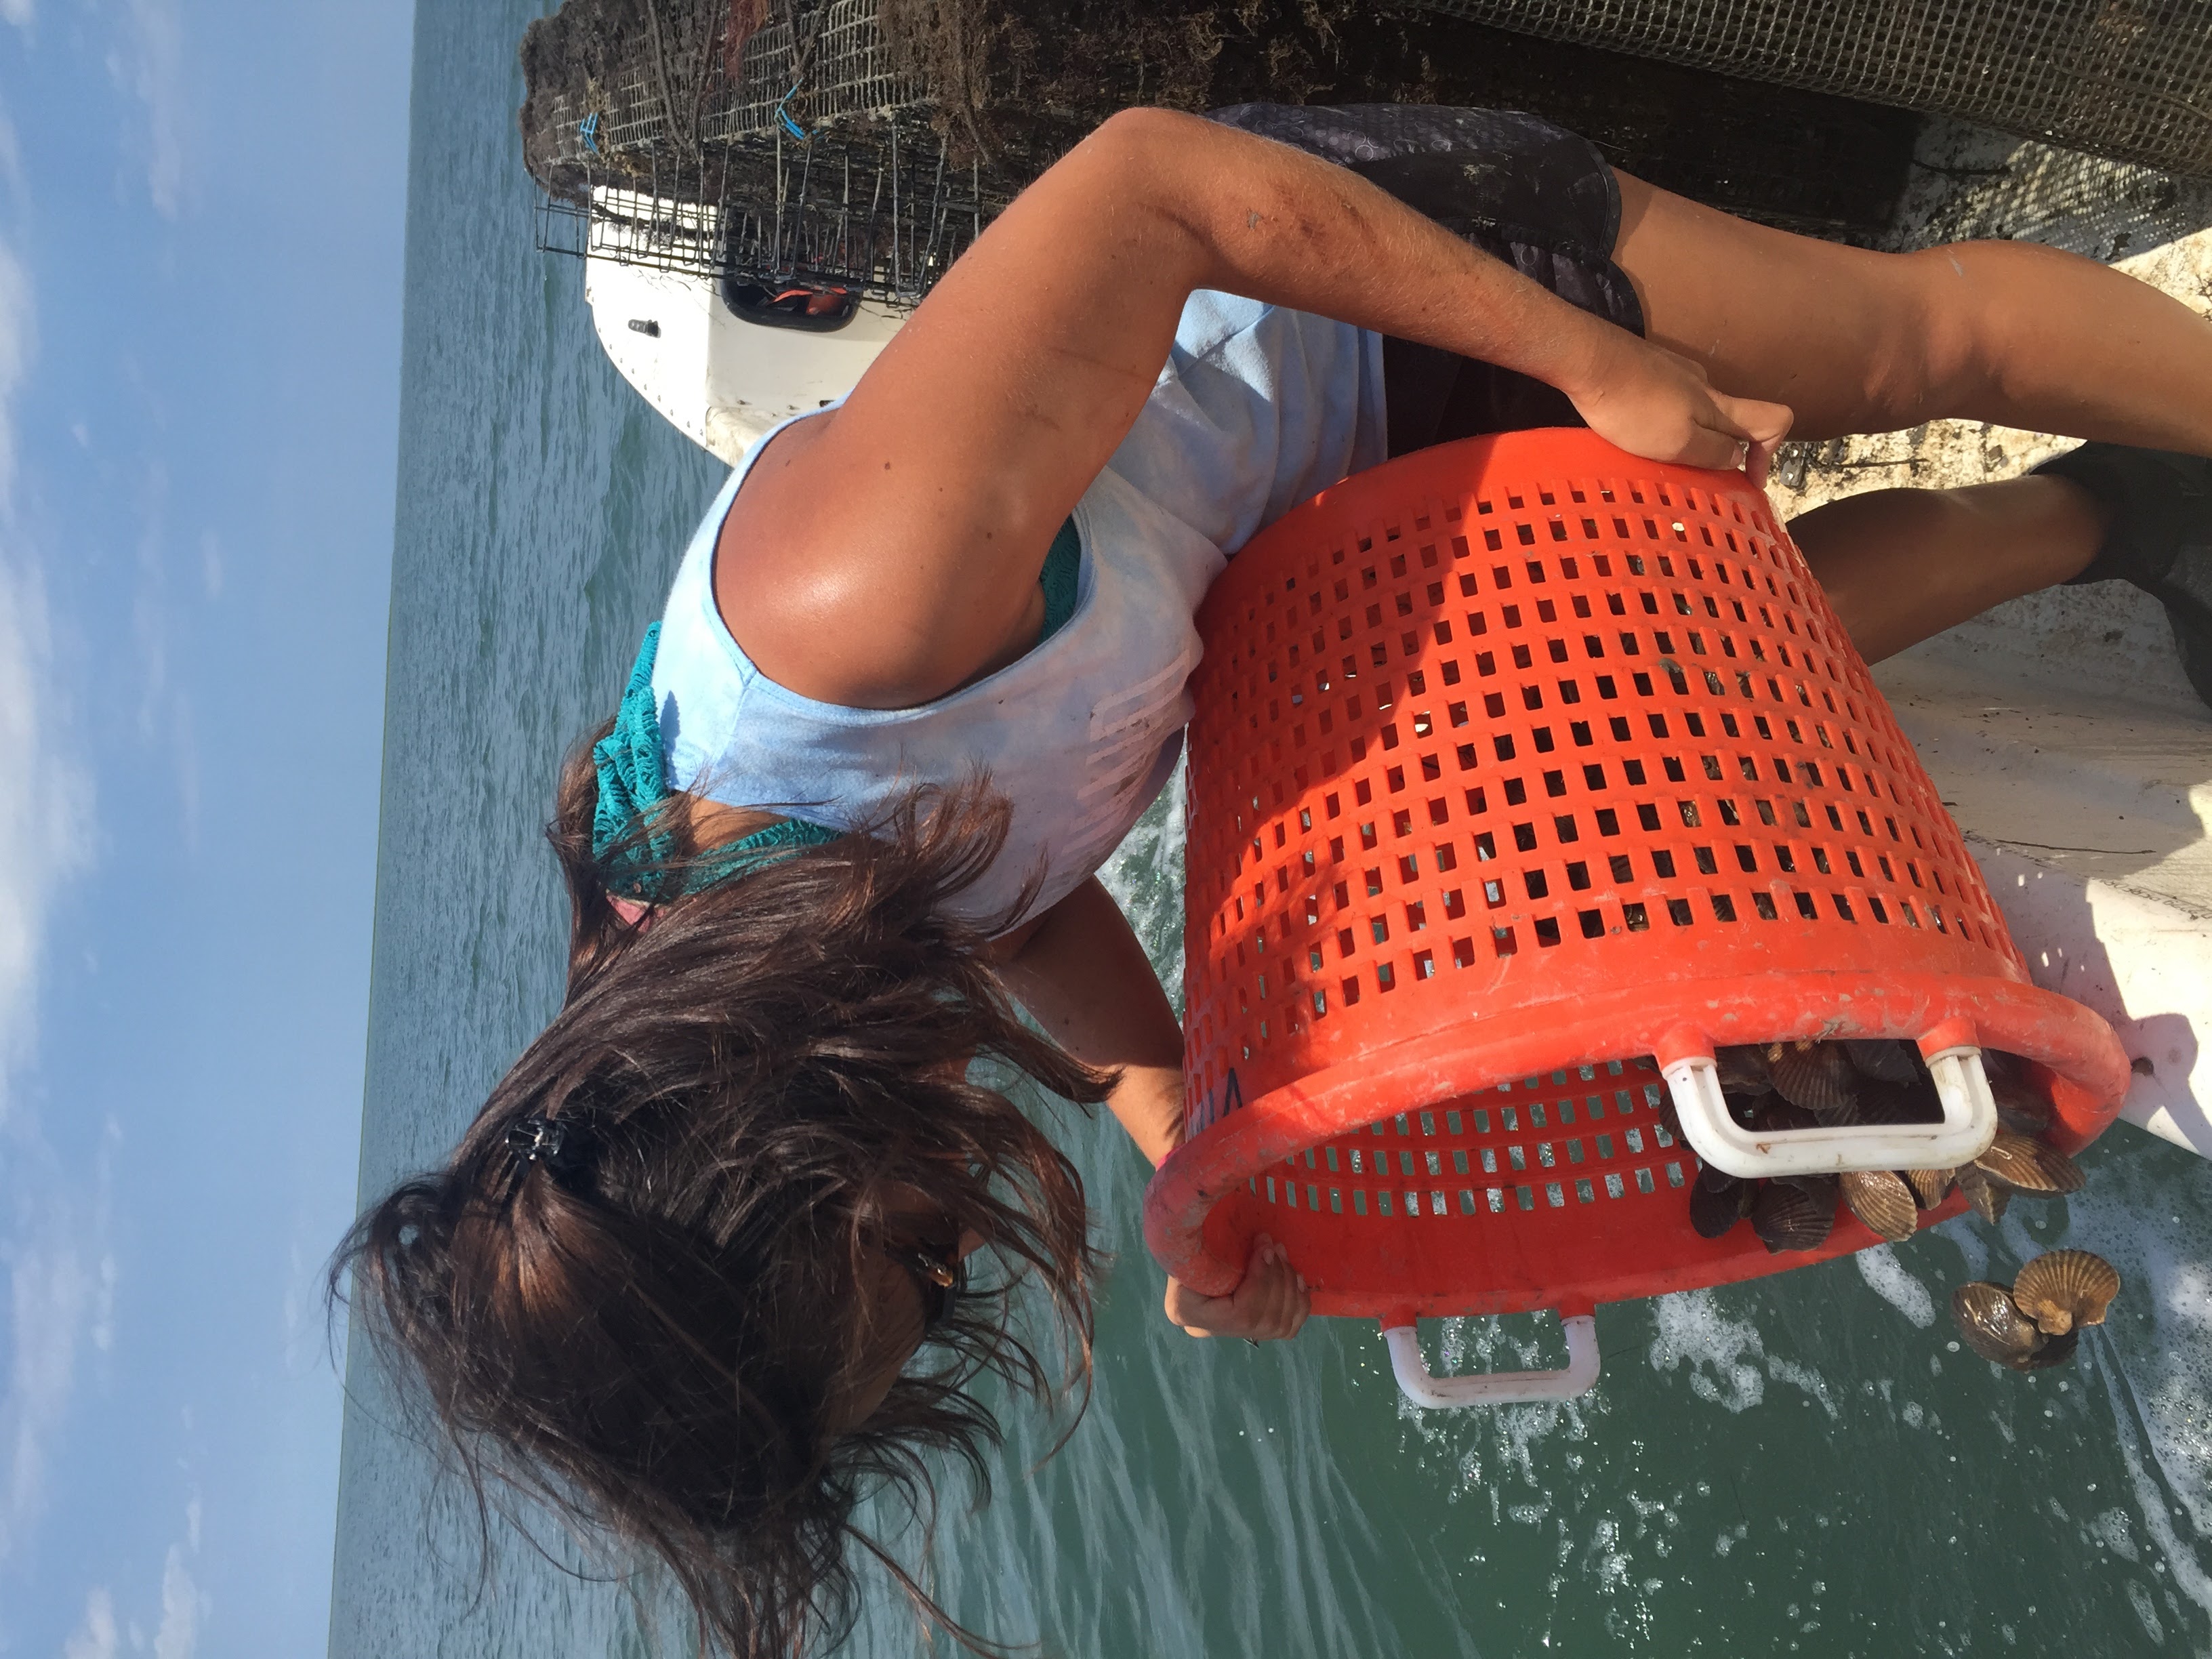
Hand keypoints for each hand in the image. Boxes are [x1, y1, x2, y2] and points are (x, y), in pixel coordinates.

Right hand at [1164, 1234, 1310, 1341]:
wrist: (1184, 1264)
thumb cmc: (1183, 1248)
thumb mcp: (1186, 1243)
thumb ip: (1201, 1243)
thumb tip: (1217, 1219)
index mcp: (1187, 1311)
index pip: (1241, 1313)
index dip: (1262, 1281)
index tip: (1265, 1247)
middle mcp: (1212, 1331)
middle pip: (1264, 1319)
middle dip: (1278, 1278)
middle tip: (1276, 1246)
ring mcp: (1232, 1333)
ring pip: (1279, 1325)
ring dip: (1289, 1285)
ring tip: (1283, 1255)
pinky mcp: (1252, 1329)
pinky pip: (1287, 1328)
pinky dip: (1298, 1303)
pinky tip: (1298, 1279)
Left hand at [1567, 339, 1792, 487]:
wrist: (1587, 360)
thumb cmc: (1630, 406)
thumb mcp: (1677, 442)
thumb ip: (1712, 451)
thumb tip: (1738, 457)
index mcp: (1718, 405)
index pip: (1774, 418)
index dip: (1769, 454)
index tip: (1748, 481)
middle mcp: (1704, 386)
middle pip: (1732, 420)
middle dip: (1721, 452)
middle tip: (1691, 477)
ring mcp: (1676, 375)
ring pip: (1698, 413)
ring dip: (1688, 438)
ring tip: (1655, 459)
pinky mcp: (1650, 372)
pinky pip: (1669, 403)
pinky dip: (1663, 423)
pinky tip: (1635, 433)